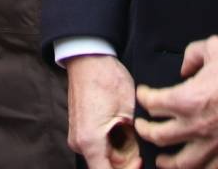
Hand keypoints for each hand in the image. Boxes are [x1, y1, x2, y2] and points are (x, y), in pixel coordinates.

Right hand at [66, 54, 140, 168]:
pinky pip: (97, 147)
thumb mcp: (128, 113)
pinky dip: (111, 143)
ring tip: (128, 132)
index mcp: (90, 141)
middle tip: (139, 148)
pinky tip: (119, 128)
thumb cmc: (107, 80)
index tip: (138, 163)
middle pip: (105, 167)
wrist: (89, 59)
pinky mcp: (79, 130)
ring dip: (118, 151)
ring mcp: (78, 137)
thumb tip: (138, 157)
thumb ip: (133, 142)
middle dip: (125, 162)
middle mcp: (79, 143)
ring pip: (102, 157)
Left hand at [135, 37, 217, 168]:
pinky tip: (190, 166)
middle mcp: (195, 125)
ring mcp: (213, 144)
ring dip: (165, 162)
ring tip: (161, 159)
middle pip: (158, 136)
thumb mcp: (213, 46)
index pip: (152, 104)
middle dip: (145, 130)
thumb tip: (184, 69)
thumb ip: (191, 55)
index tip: (144, 94)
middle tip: (142, 126)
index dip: (144, 97)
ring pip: (179, 163)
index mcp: (187, 99)